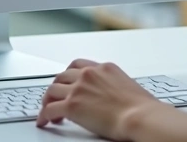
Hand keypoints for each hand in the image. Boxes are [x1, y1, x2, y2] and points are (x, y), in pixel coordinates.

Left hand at [37, 59, 162, 140]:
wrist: (141, 116)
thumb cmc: (143, 108)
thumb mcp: (129, 87)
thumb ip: (116, 87)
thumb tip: (117, 97)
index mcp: (104, 68)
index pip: (79, 65)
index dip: (69, 74)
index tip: (67, 82)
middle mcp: (89, 74)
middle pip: (62, 76)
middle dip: (57, 87)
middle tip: (55, 97)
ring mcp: (78, 88)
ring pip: (52, 90)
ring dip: (48, 100)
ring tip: (48, 111)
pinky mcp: (72, 105)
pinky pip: (49, 109)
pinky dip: (44, 116)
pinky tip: (44, 121)